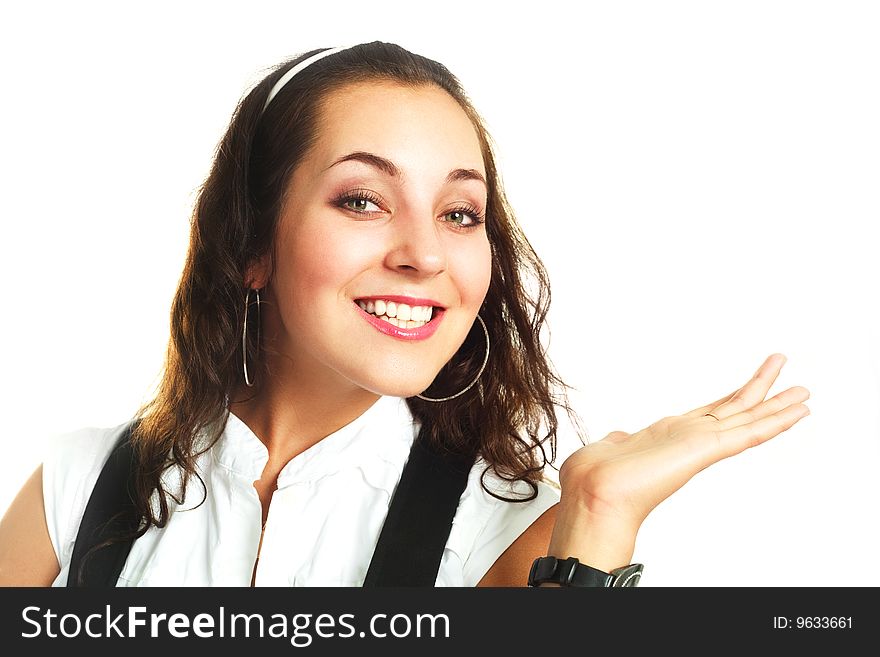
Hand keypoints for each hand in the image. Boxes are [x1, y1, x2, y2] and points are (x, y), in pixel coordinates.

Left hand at [557, 353, 809, 530]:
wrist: (595, 496)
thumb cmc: (594, 478)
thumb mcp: (607, 448)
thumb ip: (619, 440)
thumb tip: (619, 438)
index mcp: (667, 436)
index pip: (708, 414)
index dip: (729, 400)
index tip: (746, 387)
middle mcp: (688, 438)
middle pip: (733, 410)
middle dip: (760, 392)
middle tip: (783, 370)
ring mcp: (699, 445)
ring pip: (746, 419)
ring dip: (775, 405)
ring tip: (803, 391)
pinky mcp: (705, 450)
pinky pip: (747, 434)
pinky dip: (774, 422)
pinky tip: (797, 412)